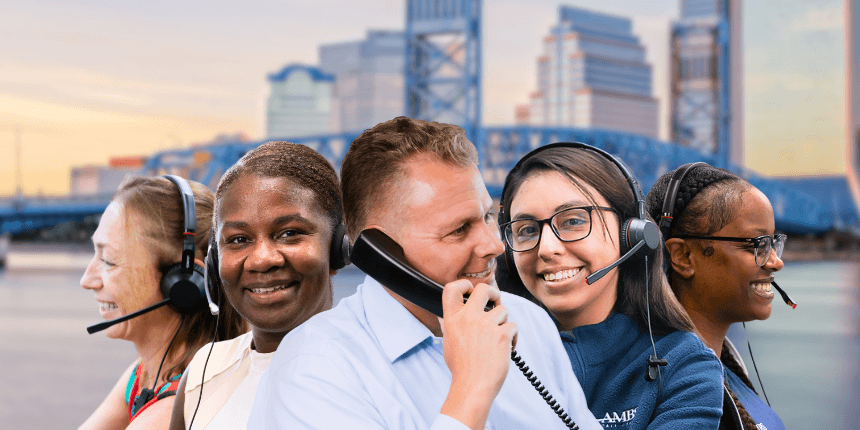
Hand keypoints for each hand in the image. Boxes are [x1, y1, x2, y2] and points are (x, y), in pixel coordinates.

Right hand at [438, 279, 517, 429]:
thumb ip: (451, 325)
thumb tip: (449, 315)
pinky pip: (513, 327)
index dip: (464, 284)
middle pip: (483, 289)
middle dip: (494, 293)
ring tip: (499, 341)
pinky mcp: (502, 335)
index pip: (451, 288)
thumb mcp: (449, 342)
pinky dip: (513, 338)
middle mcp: (468, 318)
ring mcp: (485, 326)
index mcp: (452, 319)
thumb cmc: (462, 369)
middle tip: (496, 303)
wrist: (472, 387)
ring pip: (503, 310)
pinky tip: (507, 350)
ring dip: (504, 323)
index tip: (471, 291)